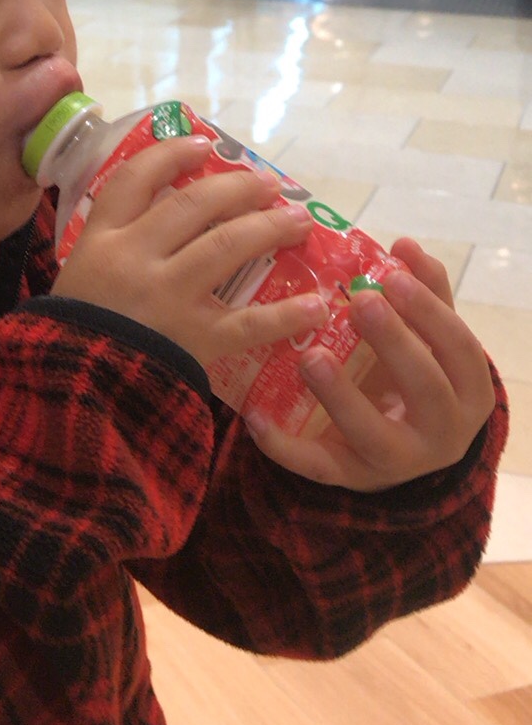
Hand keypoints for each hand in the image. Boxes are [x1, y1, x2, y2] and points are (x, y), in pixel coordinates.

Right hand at [51, 134, 324, 366]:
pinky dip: (286, 315)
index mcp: (102, 239)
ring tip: (298, 221)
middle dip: (237, 188)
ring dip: (268, 228)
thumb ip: (114, 245)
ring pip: (227, 246)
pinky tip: (316, 305)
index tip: (203, 145)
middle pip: (193, 205)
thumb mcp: (78, 274)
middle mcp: (136, 258)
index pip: (136, 179)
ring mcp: (168, 297)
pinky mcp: (194, 339)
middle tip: (269, 184)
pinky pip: (249, 323)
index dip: (171, 155)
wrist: (73, 392)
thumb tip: (160, 213)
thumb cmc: (72, 334)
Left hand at [243, 238, 496, 490]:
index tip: (393, 276)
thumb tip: (404, 246)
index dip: (430, 311)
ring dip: (340, 394)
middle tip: (359, 302)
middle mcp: (442, 433)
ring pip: (372, 434)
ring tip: (311, 355)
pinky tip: (256, 416)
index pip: (459, 347)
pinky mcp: (349, 478)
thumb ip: (424, 294)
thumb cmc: (416, 374)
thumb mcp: (429, 339)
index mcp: (467, 390)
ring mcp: (395, 463)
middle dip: (394, 343)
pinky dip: (284, 445)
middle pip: (425, 389)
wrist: (401, 447)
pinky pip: (316, 467)